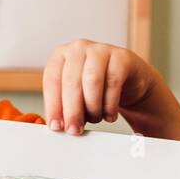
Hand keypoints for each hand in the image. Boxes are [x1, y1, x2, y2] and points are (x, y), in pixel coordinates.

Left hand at [42, 39, 158, 133]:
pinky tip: (109, 115)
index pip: (51, 80)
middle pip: (71, 82)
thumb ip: (63, 105)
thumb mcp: (75, 94)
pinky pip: (113, 82)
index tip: (56, 125)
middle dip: (72, 111)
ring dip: (92, 107)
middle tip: (74, 129)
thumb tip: (57, 125)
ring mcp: (100, 50)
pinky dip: (110, 104)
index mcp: (60, 56)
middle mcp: (78, 49)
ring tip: (94, 119)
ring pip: (92, 81)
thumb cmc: (96, 87)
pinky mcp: (121, 57)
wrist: (127, 80)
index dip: (53, 105)